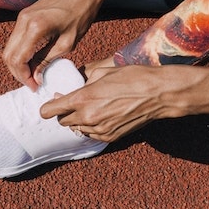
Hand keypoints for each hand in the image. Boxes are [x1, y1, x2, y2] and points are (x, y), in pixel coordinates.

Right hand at [2, 0, 103, 90]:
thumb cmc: (81, 13)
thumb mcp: (67, 43)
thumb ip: (47, 60)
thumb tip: (36, 77)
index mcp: (35, 28)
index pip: (18, 60)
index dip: (24, 77)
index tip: (35, 86)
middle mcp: (23, 21)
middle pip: (8, 55)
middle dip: (18, 73)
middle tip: (33, 83)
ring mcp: (22, 17)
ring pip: (9, 48)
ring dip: (18, 64)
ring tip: (33, 74)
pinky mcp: (25, 15)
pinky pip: (16, 40)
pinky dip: (20, 53)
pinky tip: (32, 60)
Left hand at [39, 63, 203, 141]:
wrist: (159, 94)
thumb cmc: (133, 77)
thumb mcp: (104, 71)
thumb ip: (84, 78)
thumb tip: (74, 82)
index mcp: (82, 99)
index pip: (49, 111)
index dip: (49, 107)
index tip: (53, 103)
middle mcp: (87, 117)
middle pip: (62, 121)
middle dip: (64, 112)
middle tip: (74, 103)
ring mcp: (99, 129)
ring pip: (77, 129)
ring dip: (79, 120)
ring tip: (92, 108)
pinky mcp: (109, 137)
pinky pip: (91, 134)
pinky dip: (92, 127)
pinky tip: (103, 116)